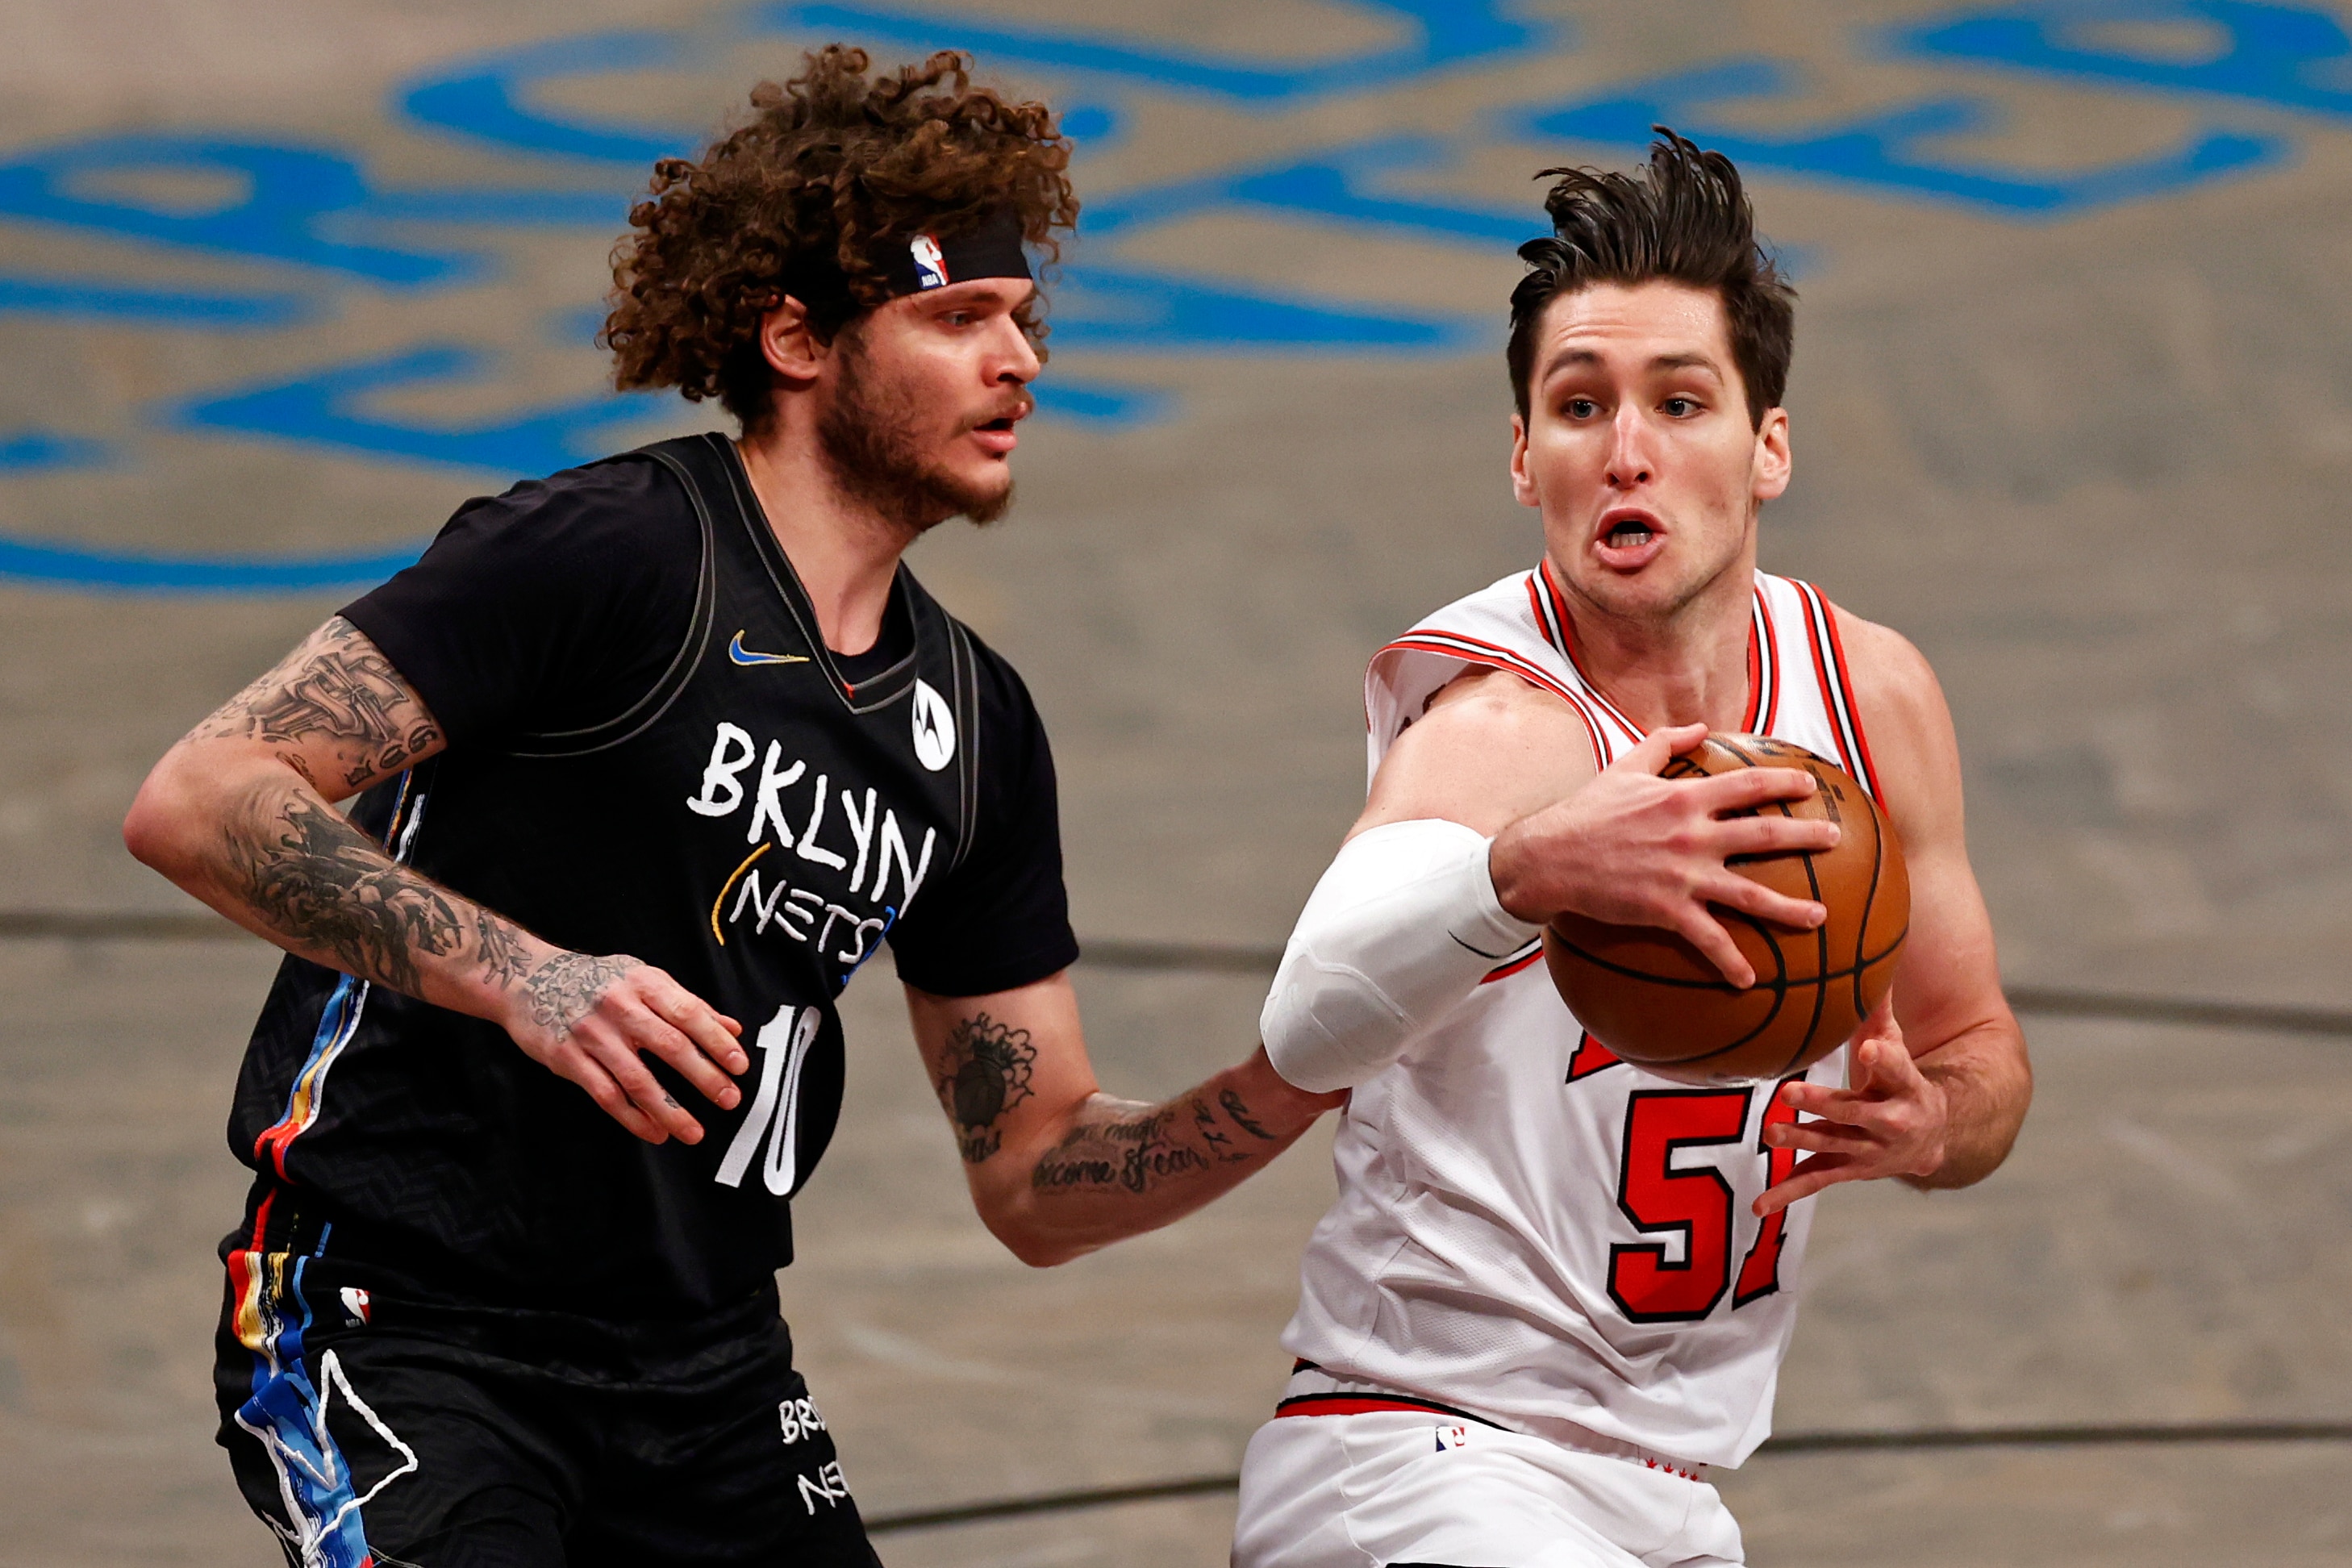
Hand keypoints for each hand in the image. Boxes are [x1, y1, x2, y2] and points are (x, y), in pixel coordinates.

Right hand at [506, 950, 747, 1144]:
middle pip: (669, 1046)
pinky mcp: (567, 1059)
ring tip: (694, 1132)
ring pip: (637, 1079)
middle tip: (729, 1100)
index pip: (689, 1013)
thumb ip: (688, 1005)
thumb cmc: (598, 981)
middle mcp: (620, 1006)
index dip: (716, 1041)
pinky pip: (606, 1094)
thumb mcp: (645, 980)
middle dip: (703, 1076)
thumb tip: (733, 1029)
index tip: (739, 1066)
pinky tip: (654, 1132)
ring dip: (669, 1110)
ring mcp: (592, 1034)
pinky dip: (632, 1117)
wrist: (528, 980)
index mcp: (644, 983)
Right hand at [1490, 722, 1839, 985]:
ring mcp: (1683, 875)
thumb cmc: (1585, 811)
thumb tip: (1698, 726)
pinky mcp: (1666, 910)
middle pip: (1763, 836)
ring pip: (1750, 894)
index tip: (1811, 785)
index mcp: (1684, 797)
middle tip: (1836, 838)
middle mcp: (1692, 835)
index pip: (1748, 785)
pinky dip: (1730, 961)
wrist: (1549, 858)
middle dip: (1805, 837)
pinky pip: (1708, 940)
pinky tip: (1748, 980)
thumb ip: (1664, 742)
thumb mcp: (1625, 767)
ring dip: (1789, 909)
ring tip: (1820, 918)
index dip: (1784, 783)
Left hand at [1755, 995, 1945, 1215]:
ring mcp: (1868, 1150)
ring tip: (1770, 1133)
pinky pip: (1816, 1181)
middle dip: (1824, 1104)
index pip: (1899, 1068)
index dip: (1887, 1058)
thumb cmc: (1901, 1079)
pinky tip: (1759, 1207)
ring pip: (1831, 1146)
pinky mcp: (1849, 1170)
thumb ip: (1876, 1010)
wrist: (1933, 1137)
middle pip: (1855, 1112)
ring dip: (1801, 1141)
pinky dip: (1787, 1194)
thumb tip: (1866, 953)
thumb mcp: (1896, 1045)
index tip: (1874, 1047)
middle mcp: (1889, 1121)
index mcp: (1905, 1085)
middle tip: (1790, 1092)